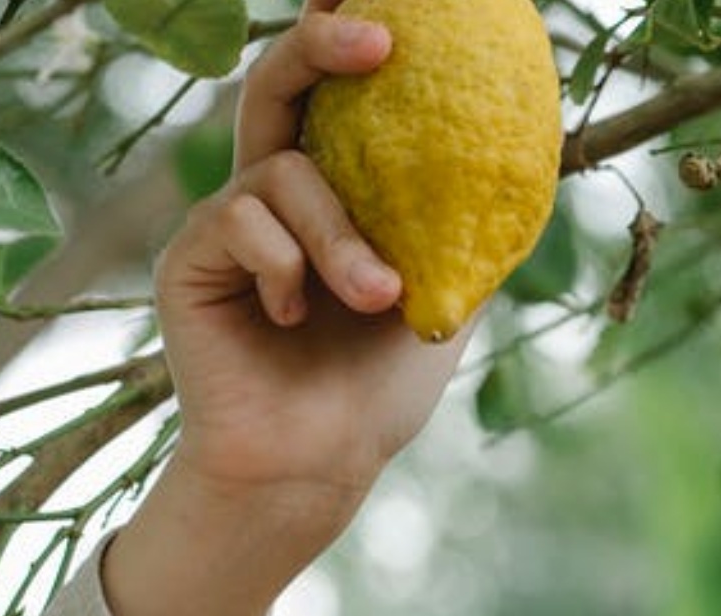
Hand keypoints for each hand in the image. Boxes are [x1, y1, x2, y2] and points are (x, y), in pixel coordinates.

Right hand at [155, 0, 464, 513]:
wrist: (316, 464)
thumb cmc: (375, 392)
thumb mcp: (444, 303)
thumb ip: (465, 233)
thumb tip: (530, 163)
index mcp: (329, 202)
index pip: (334, 103)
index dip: (347, 42)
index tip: (395, 5)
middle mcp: (272, 200)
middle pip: (280, 86)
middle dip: (322, 43)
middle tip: (381, 36)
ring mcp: (226, 228)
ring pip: (280, 172)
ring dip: (339, 235)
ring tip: (378, 299)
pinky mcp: (190, 261)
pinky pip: (240, 220)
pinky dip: (284, 264)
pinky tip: (294, 318)